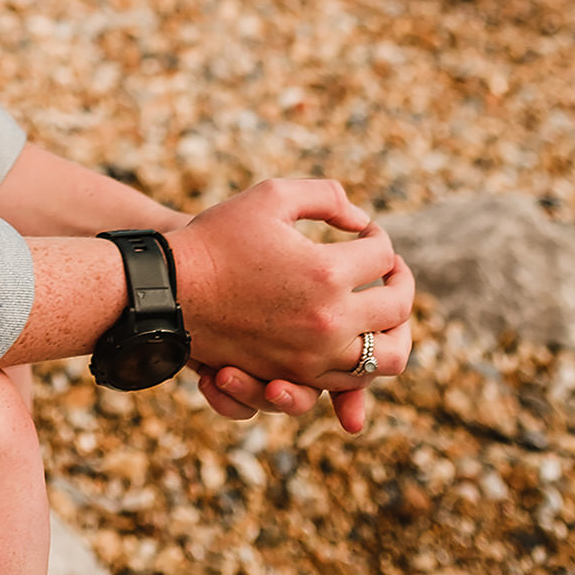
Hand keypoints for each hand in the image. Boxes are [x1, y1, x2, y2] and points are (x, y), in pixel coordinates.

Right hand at [167, 177, 412, 428]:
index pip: (382, 255)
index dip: (379, 236)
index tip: (365, 230)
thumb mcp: (271, 195)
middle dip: (401, 282)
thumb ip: (326, 196)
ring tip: (385, 309)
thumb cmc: (218, 237)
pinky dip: (364, 358)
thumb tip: (361, 220)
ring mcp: (315, 357)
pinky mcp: (297, 377)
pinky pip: (352, 379)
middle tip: (392, 268)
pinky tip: (354, 335)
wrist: (172, 290)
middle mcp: (329, 321)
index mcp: (326, 272)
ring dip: (396, 330)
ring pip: (388, 358)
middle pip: (397, 307)